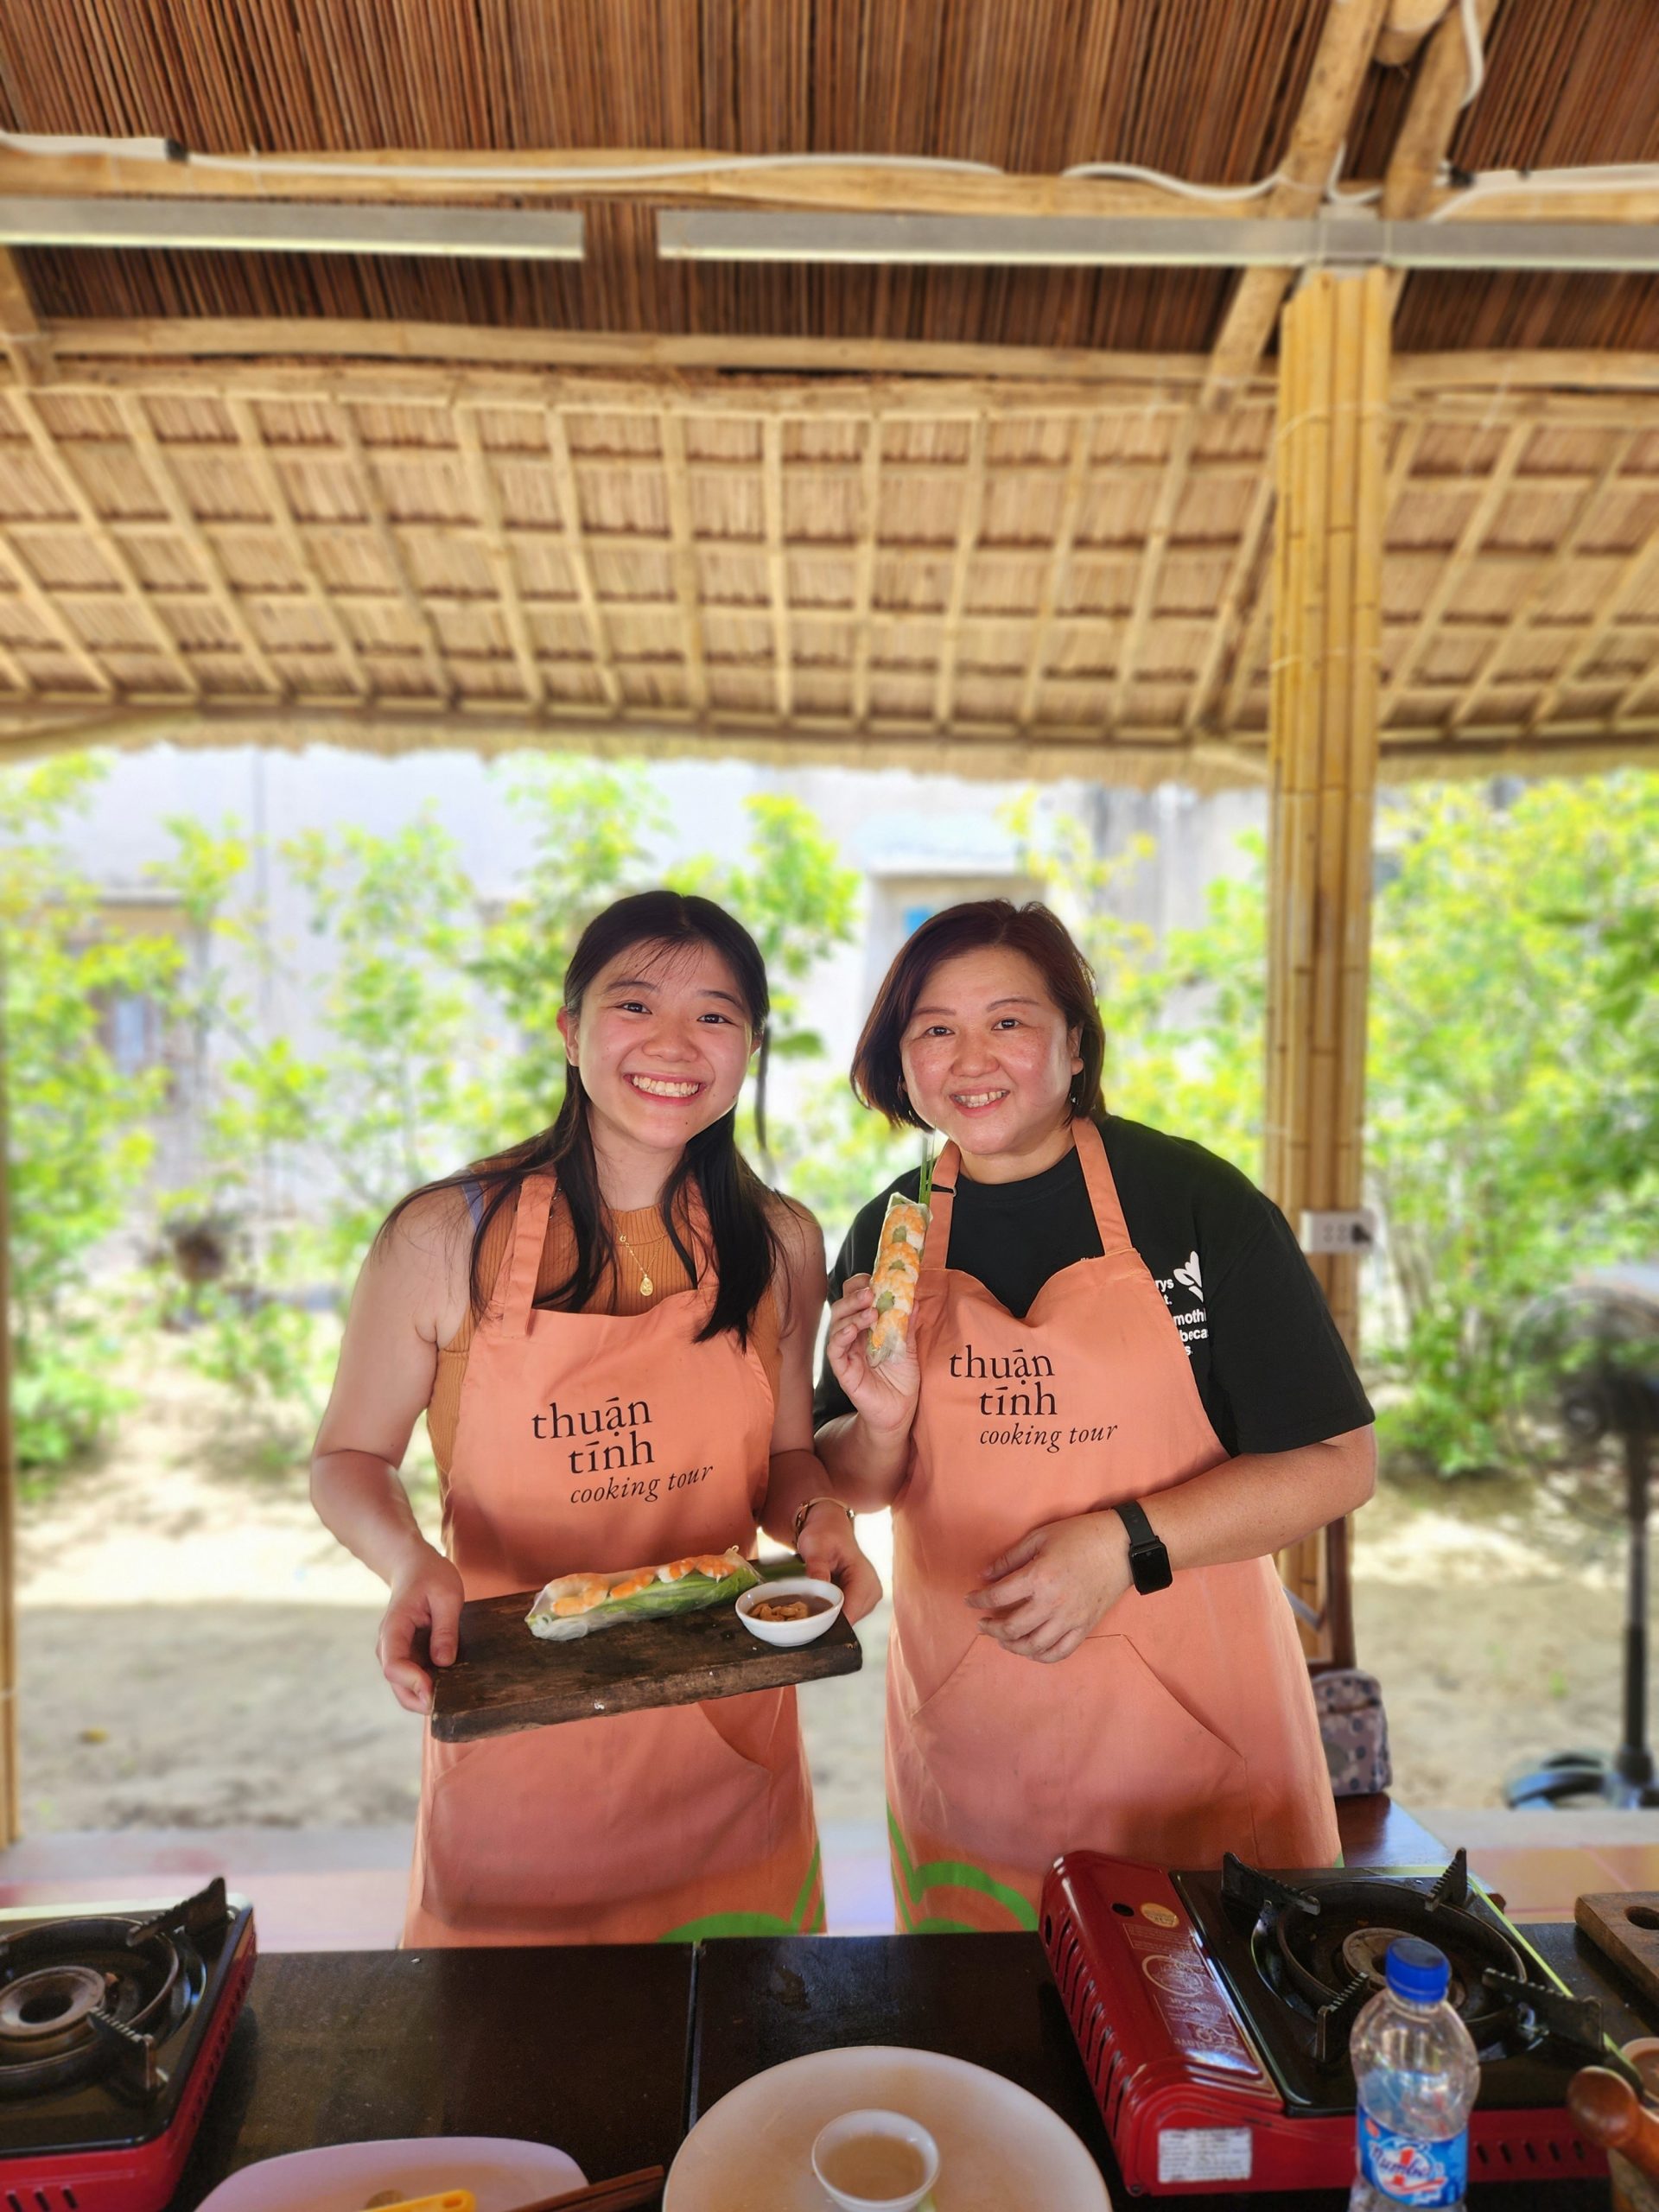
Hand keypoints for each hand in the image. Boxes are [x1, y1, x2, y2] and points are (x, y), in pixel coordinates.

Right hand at [376, 1542, 464, 1713]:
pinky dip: (429, 1687)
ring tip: (454, 1696)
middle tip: (450, 1704)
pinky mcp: (407, 1655)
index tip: (436, 1690)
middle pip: (397, 1685)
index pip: (393, 1665)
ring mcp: (396, 1652)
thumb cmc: (430, 1576)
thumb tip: (443, 1662)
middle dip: (420, 1700)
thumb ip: (445, 1628)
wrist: (413, 1566)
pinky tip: (451, 1685)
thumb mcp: (446, 1595)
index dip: (413, 1683)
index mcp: (394, 1628)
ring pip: (404, 1687)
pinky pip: (414, 1679)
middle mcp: (389, 1645)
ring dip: (425, 1696)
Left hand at [795, 1502, 883, 1624]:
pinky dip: (830, 1613)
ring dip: (827, 1616)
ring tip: (811, 1604)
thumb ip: (817, 1568)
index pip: (850, 1613)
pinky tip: (819, 1603)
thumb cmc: (824, 1534)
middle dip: (825, 1619)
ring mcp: (867, 1599)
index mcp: (865, 1578)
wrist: (829, 1529)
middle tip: (802, 1611)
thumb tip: (818, 1587)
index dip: (828, 1620)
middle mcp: (872, 1591)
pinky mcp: (860, 1602)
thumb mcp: (816, 1547)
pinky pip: (844, 1616)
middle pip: (848, 1620)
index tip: (807, 1620)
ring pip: (845, 1621)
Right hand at [824, 1272, 920, 1438]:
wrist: (900, 1411)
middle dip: (855, 1295)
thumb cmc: (901, 1379)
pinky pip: (834, 1349)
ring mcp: (846, 1352)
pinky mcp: (842, 1370)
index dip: (861, 1285)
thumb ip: (907, 1323)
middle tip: (871, 1292)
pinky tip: (853, 1330)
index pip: (855, 1298)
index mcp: (866, 1326)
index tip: (876, 1279)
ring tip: (871, 1311)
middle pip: (842, 1306)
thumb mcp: (908, 1346)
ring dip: (852, 1313)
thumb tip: (913, 1297)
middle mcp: (852, 1336)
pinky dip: (841, 1336)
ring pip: (837, 1324)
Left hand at [967, 1512, 1130, 1663]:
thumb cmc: (1080, 1536)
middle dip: (990, 1628)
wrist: (1121, 1547)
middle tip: (982, 1624)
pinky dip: (1040, 1656)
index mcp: (1038, 1578)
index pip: (997, 1597)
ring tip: (1002, 1639)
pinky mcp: (1084, 1628)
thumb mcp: (1040, 1538)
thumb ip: (1010, 1558)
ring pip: (1033, 1646)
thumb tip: (985, 1575)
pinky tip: (1030, 1649)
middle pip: (1011, 1628)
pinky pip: (1059, 1652)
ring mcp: (1069, 1619)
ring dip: (1011, 1646)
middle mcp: (1051, 1604)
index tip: (969, 1599)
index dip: (978, 1600)